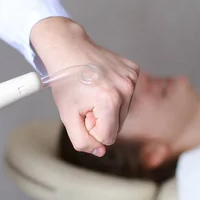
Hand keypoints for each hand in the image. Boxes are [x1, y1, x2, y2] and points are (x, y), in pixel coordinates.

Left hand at [30, 17, 138, 155]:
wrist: (67, 48)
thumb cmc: (65, 82)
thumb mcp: (67, 116)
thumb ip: (82, 141)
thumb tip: (100, 151)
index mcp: (110, 102)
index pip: (108, 137)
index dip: (91, 129)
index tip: (82, 113)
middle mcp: (126, 89)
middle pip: (117, 125)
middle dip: (101, 119)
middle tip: (85, 101)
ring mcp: (132, 77)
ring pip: (123, 110)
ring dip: (108, 107)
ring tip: (92, 90)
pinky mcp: (134, 69)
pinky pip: (127, 93)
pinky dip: (115, 91)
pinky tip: (101, 80)